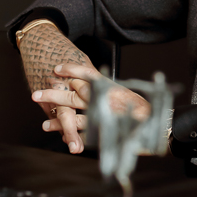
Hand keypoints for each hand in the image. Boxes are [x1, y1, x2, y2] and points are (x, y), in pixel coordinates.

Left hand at [32, 61, 150, 153]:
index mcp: (112, 88)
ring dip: (56, 110)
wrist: (158, 128)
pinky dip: (65, 128)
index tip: (58, 67)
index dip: (73, 70)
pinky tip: (53, 127)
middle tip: (38, 92)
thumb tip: (96, 88)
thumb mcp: (128, 99)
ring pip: (74, 109)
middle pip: (76, 92)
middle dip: (56, 91)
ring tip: (42, 115)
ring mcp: (103, 113)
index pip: (90, 74)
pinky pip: (79, 127)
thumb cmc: (144, 114)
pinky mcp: (102, 129)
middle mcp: (106, 98)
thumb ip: (110, 94)